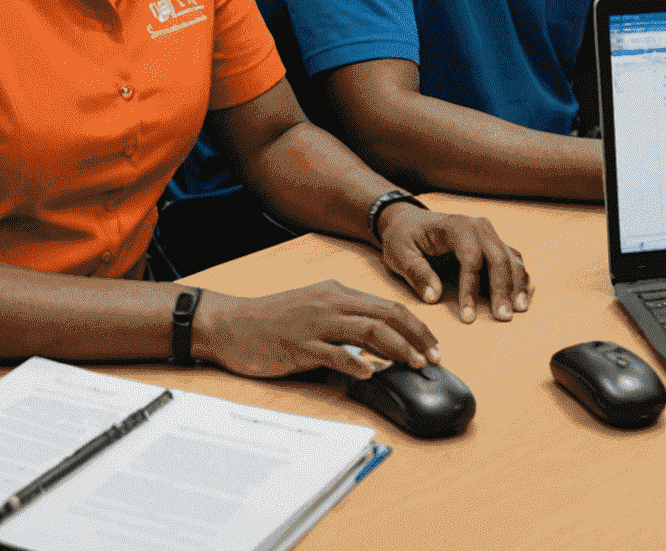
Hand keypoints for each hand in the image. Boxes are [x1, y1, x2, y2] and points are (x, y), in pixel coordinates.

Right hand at [194, 280, 440, 380]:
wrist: (231, 324)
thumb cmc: (273, 320)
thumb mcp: (314, 310)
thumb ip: (343, 322)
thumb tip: (375, 345)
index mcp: (337, 293)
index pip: (387, 305)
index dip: (414, 325)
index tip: (432, 344)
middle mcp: (330, 303)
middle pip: (385, 315)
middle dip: (415, 336)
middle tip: (434, 357)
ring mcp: (315, 324)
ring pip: (367, 330)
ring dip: (396, 348)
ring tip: (414, 364)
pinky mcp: (299, 346)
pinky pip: (333, 353)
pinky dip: (355, 362)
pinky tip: (369, 373)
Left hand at [379, 203, 532, 323]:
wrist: (408, 221)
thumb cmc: (403, 237)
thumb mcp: (400, 254)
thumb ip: (416, 273)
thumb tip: (433, 296)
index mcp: (454, 226)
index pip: (470, 257)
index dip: (470, 288)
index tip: (467, 317)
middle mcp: (477, 226)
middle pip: (498, 257)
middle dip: (502, 288)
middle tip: (502, 317)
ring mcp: (488, 234)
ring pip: (510, 258)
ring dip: (516, 284)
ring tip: (517, 310)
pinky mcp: (492, 244)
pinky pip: (513, 259)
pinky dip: (520, 277)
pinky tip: (523, 296)